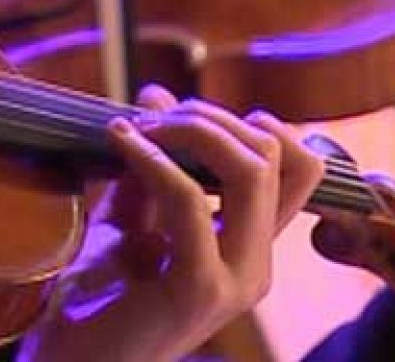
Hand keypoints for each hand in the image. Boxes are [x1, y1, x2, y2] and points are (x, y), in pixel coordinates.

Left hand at [18, 86, 324, 361]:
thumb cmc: (97, 298)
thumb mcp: (129, 216)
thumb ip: (151, 163)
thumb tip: (158, 95)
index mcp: (250, 246)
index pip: (297, 165)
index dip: (243, 122)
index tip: (176, 112)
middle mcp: (256, 264)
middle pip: (277, 156)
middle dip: (211, 117)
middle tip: (151, 116)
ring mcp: (236, 280)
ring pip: (251, 171)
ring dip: (190, 131)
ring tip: (138, 127)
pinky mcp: (199, 288)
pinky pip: (189, 200)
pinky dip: (153, 158)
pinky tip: (120, 142)